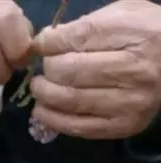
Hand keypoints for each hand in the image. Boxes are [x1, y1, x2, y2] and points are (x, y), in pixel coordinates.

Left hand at [30, 0, 160, 138]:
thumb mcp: (122, 15)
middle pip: (71, 71)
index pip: (79, 38)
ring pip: (72, 100)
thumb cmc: (144, 36)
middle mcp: (133, 69)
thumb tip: (45, 41)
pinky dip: (54, 120)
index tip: (39, 45)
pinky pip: (80, 127)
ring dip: (45, 95)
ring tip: (38, 88)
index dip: (50, 43)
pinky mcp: (122, 126)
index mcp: (132, 33)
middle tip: (41, 69)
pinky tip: (42, 111)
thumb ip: (85, 25)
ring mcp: (128, 102)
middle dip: (47, 69)